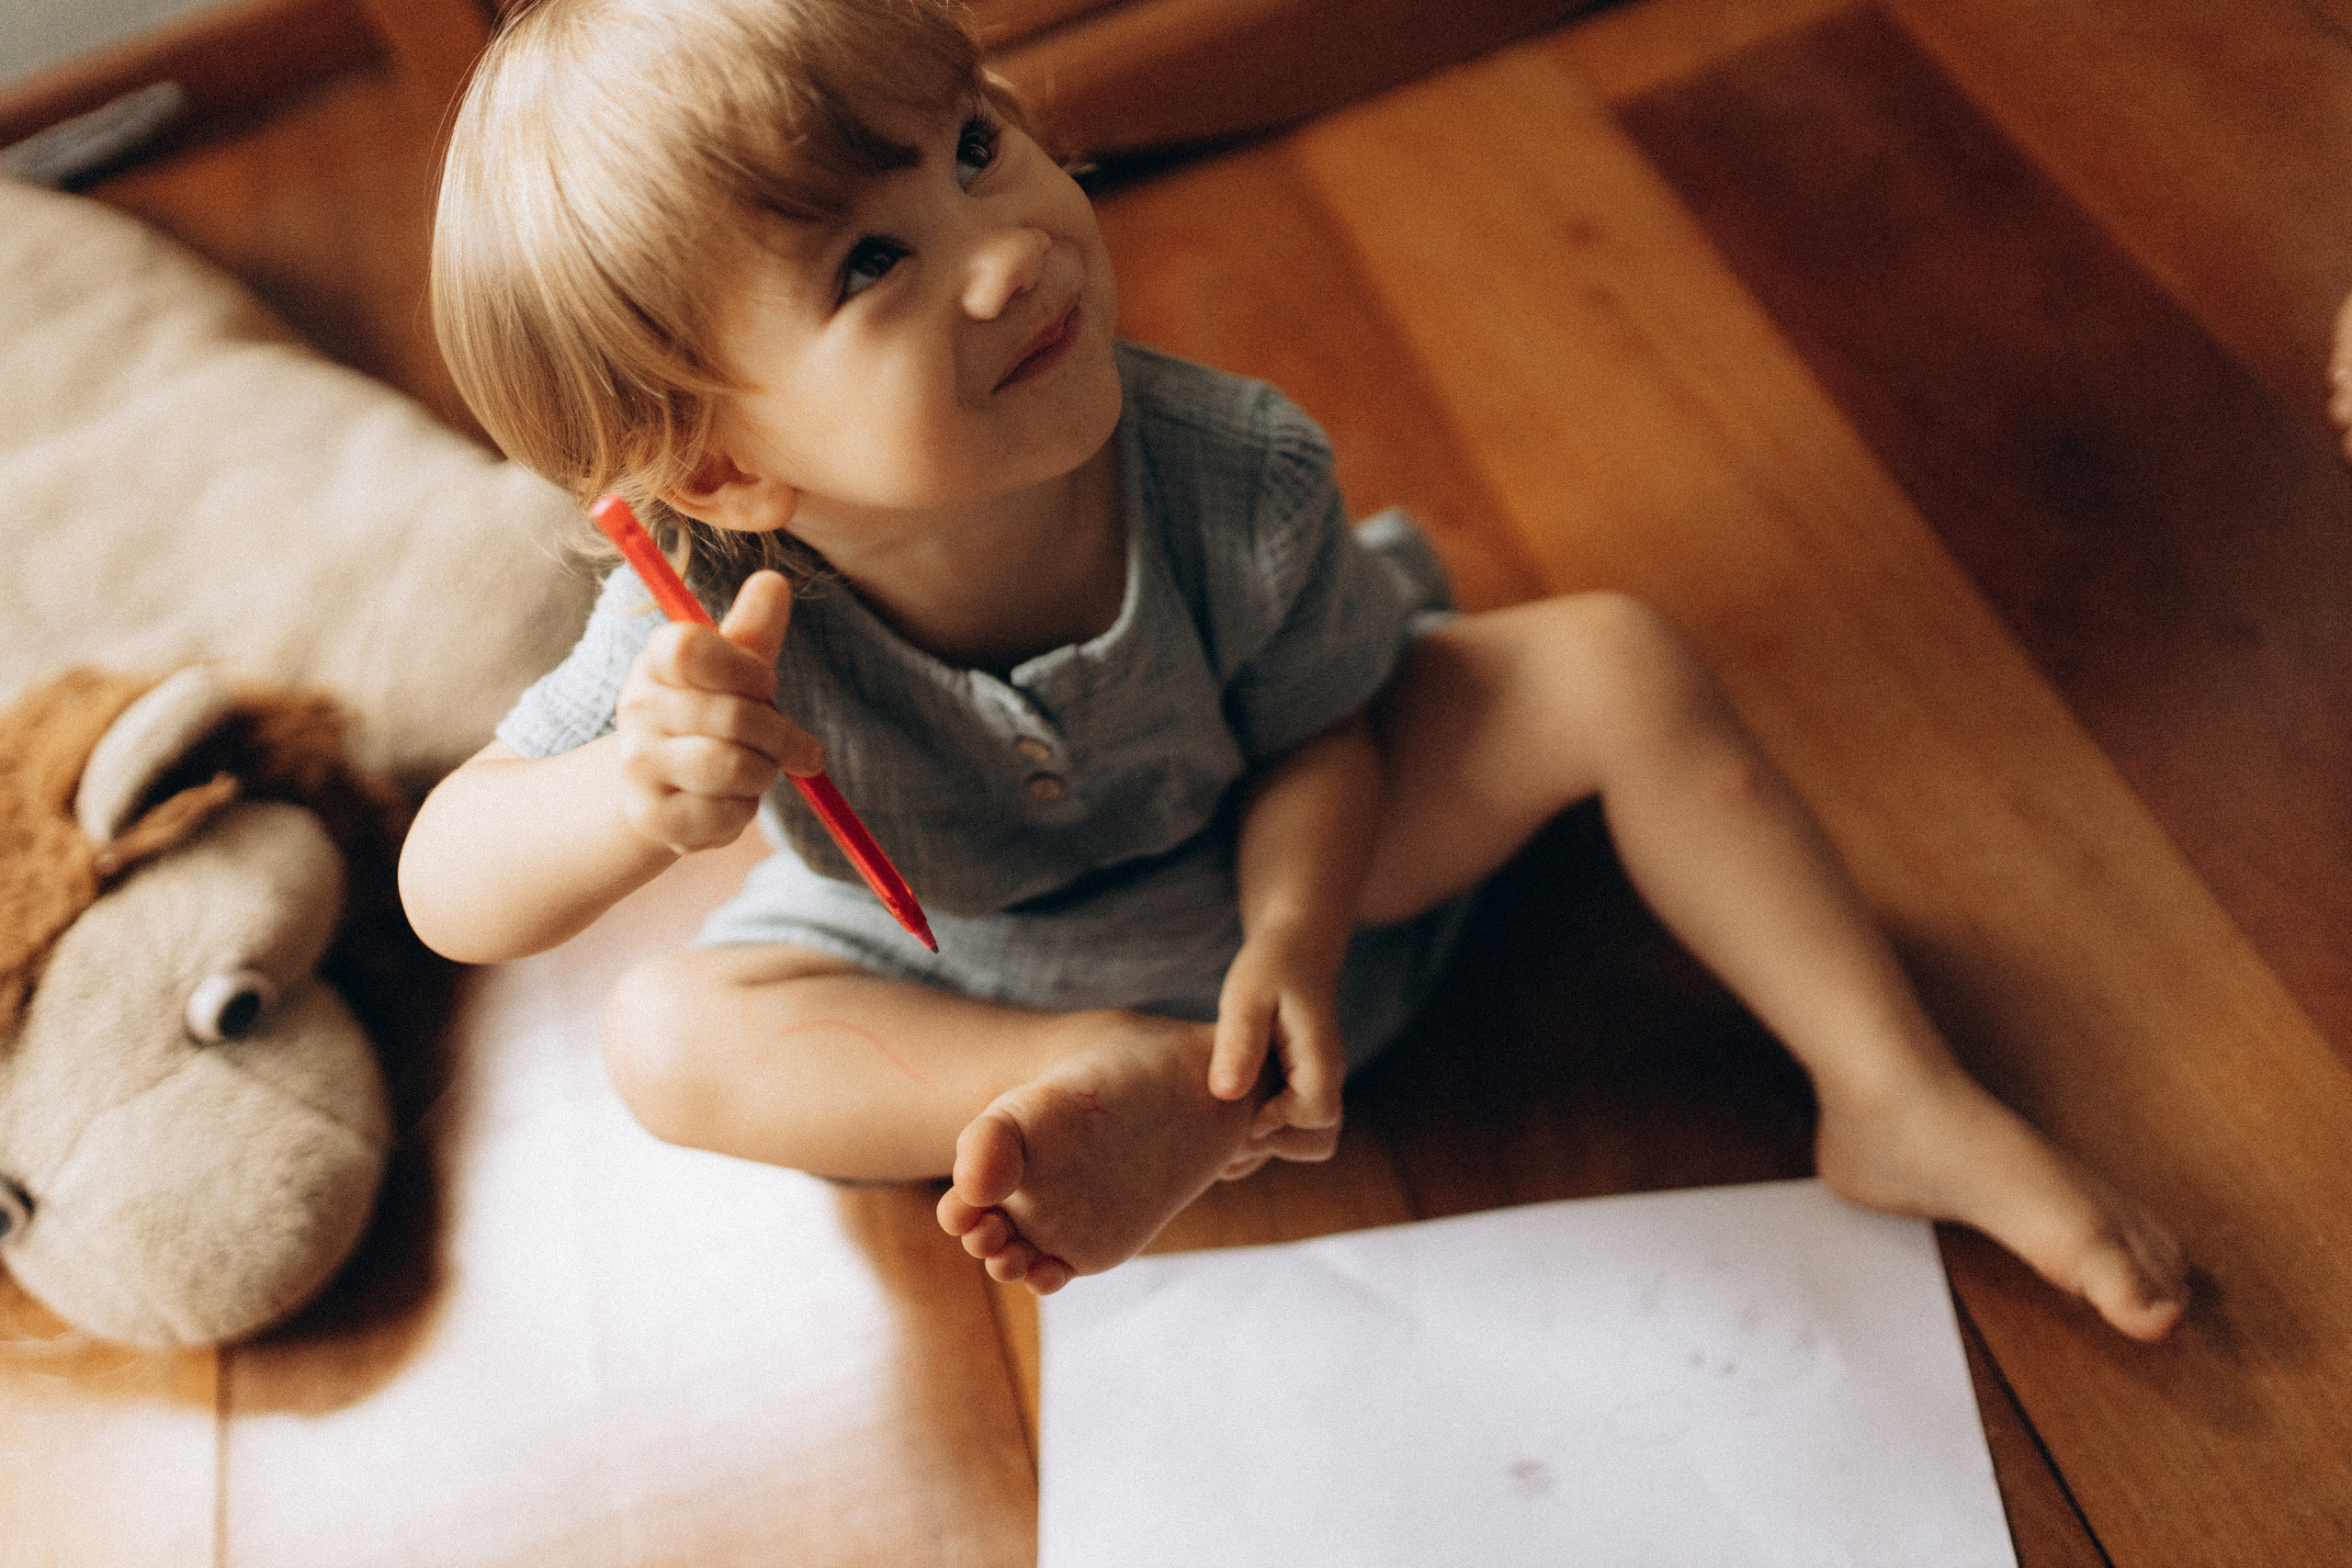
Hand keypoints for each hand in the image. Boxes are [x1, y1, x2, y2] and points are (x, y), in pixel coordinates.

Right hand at [613, 570, 824, 853]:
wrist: (660, 787)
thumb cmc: (709, 714)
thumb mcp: (732, 669)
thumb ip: (754, 629)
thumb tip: (774, 580)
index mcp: (657, 659)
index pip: (692, 649)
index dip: (745, 669)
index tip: (766, 685)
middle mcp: (636, 707)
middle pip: (735, 716)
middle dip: (781, 735)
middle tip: (789, 745)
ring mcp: (638, 764)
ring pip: (735, 767)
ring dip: (765, 773)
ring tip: (758, 770)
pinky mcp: (652, 816)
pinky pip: (726, 815)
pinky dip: (744, 811)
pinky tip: (730, 801)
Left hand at [1208, 922, 1346, 1158]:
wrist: (1297, 946)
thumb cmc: (1270, 965)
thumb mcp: (1246, 996)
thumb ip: (1239, 1042)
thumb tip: (1226, 1095)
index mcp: (1321, 1057)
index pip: (1317, 1116)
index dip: (1276, 1120)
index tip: (1238, 1098)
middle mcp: (1326, 1079)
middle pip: (1320, 1143)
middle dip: (1275, 1143)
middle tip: (1232, 1115)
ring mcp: (1315, 1086)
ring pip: (1310, 1144)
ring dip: (1270, 1143)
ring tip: (1229, 1119)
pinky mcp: (1300, 1089)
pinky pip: (1293, 1133)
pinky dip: (1264, 1136)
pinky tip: (1228, 1118)